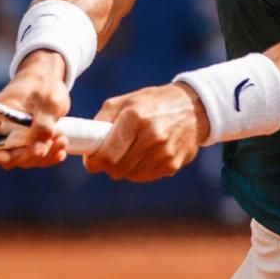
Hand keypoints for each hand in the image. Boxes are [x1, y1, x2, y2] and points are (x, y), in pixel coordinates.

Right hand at [0, 51, 70, 168]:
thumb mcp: (48, 104)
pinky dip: (47, 156)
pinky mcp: (25, 143)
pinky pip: (33, 157)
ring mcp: (11, 139)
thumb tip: (38, 151)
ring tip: (62, 139)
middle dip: (28, 155)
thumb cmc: (43, 86)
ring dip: (43, 155)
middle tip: (51, 142)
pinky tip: (60, 151)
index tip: (12, 156)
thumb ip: (42, 126)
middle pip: (3, 156)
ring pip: (21, 159)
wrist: (48, 80)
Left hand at [83, 82, 208, 181]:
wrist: (193, 107)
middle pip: (116, 170)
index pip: (106, 156)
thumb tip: (86, 143)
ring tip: (133, 151)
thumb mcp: (125, 101)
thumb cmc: (152, 103)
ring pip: (130, 175)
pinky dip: (141, 169)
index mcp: (135, 118)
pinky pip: (145, 177)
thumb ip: (102, 121)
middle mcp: (152, 136)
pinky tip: (147, 154)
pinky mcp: (174, 163)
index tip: (92, 160)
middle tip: (112, 155)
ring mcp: (165, 152)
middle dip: (109, 166)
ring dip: (126, 167)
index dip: (94, 162)